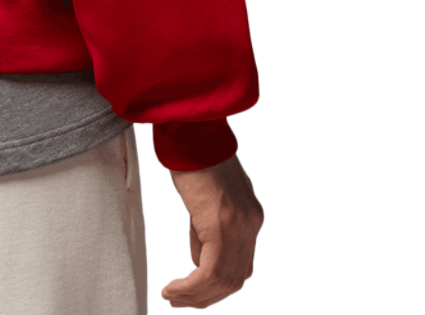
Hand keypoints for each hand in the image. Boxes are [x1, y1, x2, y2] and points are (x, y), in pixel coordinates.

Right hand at [160, 151, 264, 308]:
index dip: (218, 284)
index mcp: (251, 216)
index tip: (195, 290)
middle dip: (206, 295)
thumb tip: (199, 251)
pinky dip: (191, 286)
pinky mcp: (220, 223)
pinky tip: (174, 288)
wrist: (192, 127)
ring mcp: (239, 225)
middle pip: (236, 278)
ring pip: (223, 280)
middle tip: (181, 300)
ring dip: (195, 295)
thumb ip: (210, 223)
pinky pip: (209, 271)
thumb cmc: (194, 152)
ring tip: (173, 297)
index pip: (241, 264)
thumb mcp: (208, 195)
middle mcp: (251, 223)